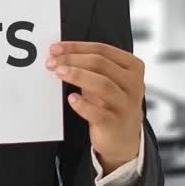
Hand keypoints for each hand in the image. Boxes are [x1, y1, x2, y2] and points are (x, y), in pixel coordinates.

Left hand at [47, 41, 144, 169]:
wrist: (122, 138)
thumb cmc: (109, 102)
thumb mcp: (105, 79)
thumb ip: (88, 65)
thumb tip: (59, 53)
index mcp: (132, 66)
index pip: (102, 49)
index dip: (76, 47)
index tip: (55, 48)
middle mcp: (133, 83)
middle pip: (100, 63)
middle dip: (72, 59)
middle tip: (51, 62)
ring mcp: (126, 104)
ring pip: (102, 84)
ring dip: (77, 75)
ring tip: (58, 73)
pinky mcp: (116, 123)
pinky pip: (99, 113)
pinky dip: (83, 105)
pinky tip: (71, 99)